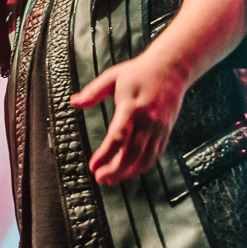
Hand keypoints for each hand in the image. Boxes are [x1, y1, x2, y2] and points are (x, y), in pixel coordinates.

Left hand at [70, 49, 190, 184]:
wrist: (172, 67)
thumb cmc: (140, 71)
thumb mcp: (113, 77)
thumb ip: (93, 92)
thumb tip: (74, 102)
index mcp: (131, 106)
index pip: (118, 136)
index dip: (105, 154)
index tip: (93, 166)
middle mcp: (147, 119)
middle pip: (132, 152)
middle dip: (116, 170)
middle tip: (101, 179)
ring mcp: (159, 127)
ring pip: (146, 158)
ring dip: (129, 172)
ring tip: (113, 179)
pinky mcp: (166, 131)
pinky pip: (156, 155)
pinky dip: (143, 167)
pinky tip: (131, 172)